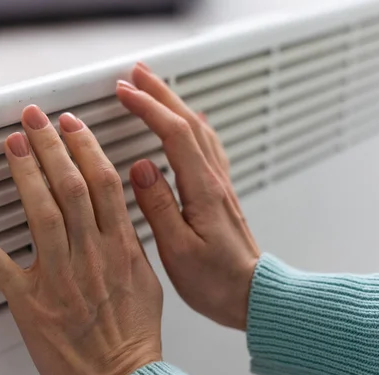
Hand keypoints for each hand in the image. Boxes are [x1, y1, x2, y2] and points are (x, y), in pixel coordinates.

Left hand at [0, 105, 162, 374]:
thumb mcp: (146, 280)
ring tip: (12, 145)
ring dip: (24, 173)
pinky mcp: (31, 302)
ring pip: (40, 212)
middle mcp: (90, 255)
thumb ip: (131, 241)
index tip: (71, 124)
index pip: (103, 182)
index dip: (85, 146)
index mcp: (119, 248)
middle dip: (50, 144)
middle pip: (70, 185)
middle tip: (34, 118)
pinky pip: (0, 266)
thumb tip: (121, 211)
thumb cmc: (133, 336)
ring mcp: (59, 277)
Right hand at [116, 63, 260, 330]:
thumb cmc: (218, 282)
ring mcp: (220, 185)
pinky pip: (207, 146)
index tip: (124, 91)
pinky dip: (193, 125)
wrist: (253, 297)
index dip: (148, 107)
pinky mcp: (220, 194)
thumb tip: (141, 168)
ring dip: (176, 104)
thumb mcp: (179, 250)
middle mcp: (215, 181)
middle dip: (161, 93)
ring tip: (157, 89)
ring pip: (199, 130)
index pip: (173, 134)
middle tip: (137, 74)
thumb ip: (158, 207)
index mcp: (203, 190)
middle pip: (188, 122)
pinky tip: (190, 125)